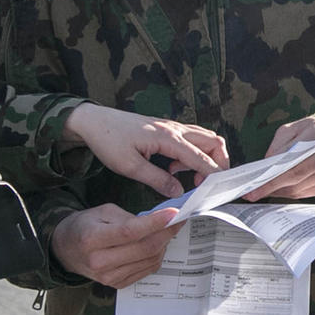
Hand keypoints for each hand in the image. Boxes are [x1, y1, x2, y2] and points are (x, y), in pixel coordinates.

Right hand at [51, 203, 188, 288]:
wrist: (66, 250)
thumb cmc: (84, 226)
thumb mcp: (101, 212)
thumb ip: (128, 217)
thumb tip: (157, 221)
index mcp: (92, 239)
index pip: (130, 232)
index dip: (155, 223)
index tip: (173, 213)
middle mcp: (99, 261)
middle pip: (145, 248)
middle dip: (167, 233)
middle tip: (178, 220)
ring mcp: (109, 277)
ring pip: (150, 260)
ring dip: (164, 244)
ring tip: (166, 230)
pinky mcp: (117, 284)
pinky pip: (146, 270)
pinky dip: (156, 256)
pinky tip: (156, 244)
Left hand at [65, 104, 228, 198]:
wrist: (94, 122)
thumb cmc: (108, 140)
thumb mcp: (129, 166)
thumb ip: (156, 180)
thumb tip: (178, 192)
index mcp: (167, 137)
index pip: (201, 157)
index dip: (213, 175)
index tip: (220, 190)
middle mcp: (174, 129)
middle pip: (213, 142)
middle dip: (219, 164)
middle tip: (207, 184)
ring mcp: (172, 127)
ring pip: (205, 139)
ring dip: (206, 158)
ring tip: (187, 177)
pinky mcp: (167, 130)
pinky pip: (191, 140)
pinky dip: (193, 154)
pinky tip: (174, 168)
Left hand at [246, 113, 314, 200]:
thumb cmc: (310, 131)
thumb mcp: (291, 129)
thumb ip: (278, 147)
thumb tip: (265, 170)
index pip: (293, 164)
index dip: (272, 180)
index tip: (254, 190)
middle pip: (296, 179)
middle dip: (272, 187)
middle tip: (253, 193)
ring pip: (299, 189)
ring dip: (280, 191)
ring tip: (265, 189)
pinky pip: (306, 193)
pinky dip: (291, 191)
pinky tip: (281, 187)